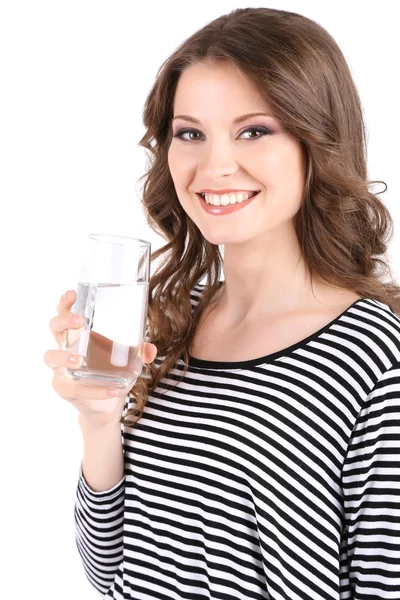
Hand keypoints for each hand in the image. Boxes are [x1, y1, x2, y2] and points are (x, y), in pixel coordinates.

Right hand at [44, 290, 156, 425]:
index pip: (65, 313)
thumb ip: (140, 351)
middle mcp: (66, 348)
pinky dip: (95, 390)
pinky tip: (113, 390)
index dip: (65, 302)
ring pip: (50, 358)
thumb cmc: (111, 370)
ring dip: (63, 357)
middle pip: (54, 328)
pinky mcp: (65, 389)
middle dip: (64, 321)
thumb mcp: (128, 358)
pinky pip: (74, 388)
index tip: (72, 293)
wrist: (108, 402)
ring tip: (79, 360)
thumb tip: (150, 349)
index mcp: (79, 334)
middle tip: (81, 321)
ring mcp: (61, 368)